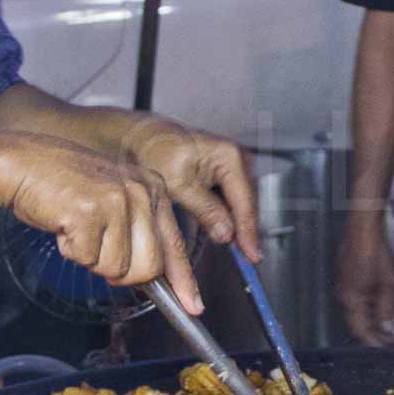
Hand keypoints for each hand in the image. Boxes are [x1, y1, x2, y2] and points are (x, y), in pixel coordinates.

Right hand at [0, 133, 202, 313]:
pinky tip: (64, 224)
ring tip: (79, 228)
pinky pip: (87, 259)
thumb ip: (137, 233)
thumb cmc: (64, 185)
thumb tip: (152, 278)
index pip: (176, 246)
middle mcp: (142, 192)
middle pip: (149, 268)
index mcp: (153, 189)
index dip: (184, 282)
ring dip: (92, 259)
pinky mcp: (90, 211)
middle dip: (121, 273)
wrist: (23, 162)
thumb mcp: (113, 199)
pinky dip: (71, 250)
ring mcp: (117, 200)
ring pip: (117, 268)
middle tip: (97, 248)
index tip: (193, 306)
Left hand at [124, 119, 260, 263]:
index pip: (245, 203)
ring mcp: (229, 164)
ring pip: (239, 203)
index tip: (252, 255)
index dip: (249, 233)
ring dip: (235, 225)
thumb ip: (206, 210)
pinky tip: (221, 229)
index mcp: (229, 156)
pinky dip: (225, 215)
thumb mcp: (178, 184)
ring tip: (235, 249)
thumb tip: (226, 233)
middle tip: (244, 258)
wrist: (141, 136)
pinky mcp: (220, 170)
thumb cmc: (155, 150)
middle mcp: (234, 157)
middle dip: (244, 230)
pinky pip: (229, 198)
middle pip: (246, 204)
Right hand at [337, 214, 393, 346]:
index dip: (374, 342)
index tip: (387, 347)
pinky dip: (367, 306)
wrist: (363, 228)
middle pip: (357, 322)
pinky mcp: (346, 275)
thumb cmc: (374, 251)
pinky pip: (355, 297)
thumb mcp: (388, 284)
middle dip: (374, 332)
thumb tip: (387, 327)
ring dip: (372, 319)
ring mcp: (343, 284)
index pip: (361, 330)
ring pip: (356, 310)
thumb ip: (386, 308)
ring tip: (388, 324)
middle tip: (391, 338)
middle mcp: (344, 294)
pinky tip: (379, 305)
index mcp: (352, 299)